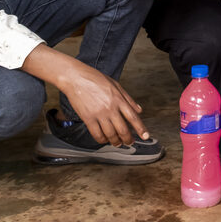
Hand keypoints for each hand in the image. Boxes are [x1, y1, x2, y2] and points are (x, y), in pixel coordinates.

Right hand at [27, 46, 148, 146]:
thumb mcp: (116, 85)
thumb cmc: (95, 78)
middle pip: (123, 130)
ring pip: (110, 134)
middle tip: (130, 142)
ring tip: (117, 143)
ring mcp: (99, 114)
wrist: (75, 78)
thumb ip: (128, 99)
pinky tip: (104, 140)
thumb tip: (139, 110)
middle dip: (128, 139)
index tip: (145, 136)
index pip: (133, 117)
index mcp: (119, 99)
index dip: (140, 128)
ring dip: (115, 142)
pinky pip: (97, 134)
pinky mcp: (88, 118)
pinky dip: (102, 140)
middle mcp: (110, 108)